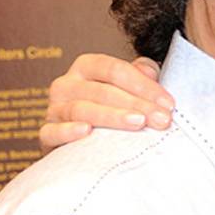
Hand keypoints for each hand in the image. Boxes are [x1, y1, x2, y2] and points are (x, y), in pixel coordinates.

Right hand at [39, 53, 172, 151]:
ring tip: (138, 124)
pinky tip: (87, 132)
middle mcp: (66, 85)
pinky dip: (68, 131)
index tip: (168, 104)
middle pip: (101, 90)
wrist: (86, 147)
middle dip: (136, 104)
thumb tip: (148, 69)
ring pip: (81, 109)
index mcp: (86, 67)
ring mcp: (54, 109)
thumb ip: (141, 75)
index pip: (114, 70)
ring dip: (112, 116)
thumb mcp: (130, 89)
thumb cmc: (115, 110)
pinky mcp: (46, 134)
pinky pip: (51, 131)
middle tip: (162, 119)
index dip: (143, 85)